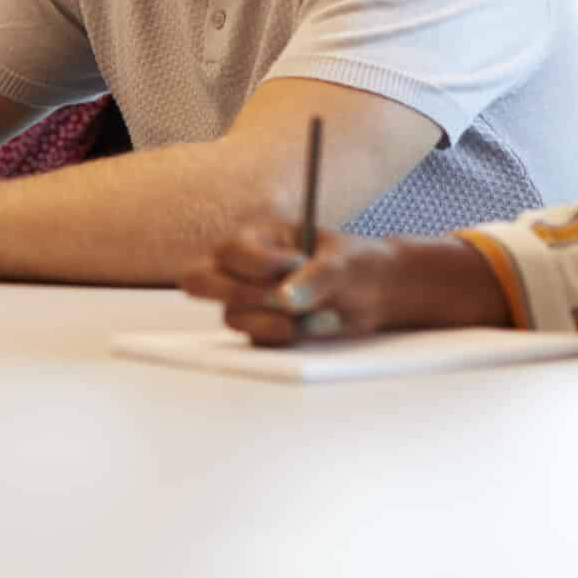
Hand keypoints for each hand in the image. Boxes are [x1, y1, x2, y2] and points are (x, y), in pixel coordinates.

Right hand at [180, 224, 406, 345]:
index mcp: (257, 239)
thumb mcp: (342, 263)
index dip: (259, 264)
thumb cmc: (355, 264)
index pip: (230, 252)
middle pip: (201, 282)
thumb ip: (316, 277)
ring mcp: (249, 302)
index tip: (297, 263)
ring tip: (311, 315)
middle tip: (280, 299)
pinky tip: (311, 326)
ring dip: (271, 320)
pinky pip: (254, 339)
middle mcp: (243, 270)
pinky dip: (283, 336)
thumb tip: (286, 300)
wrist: (375, 294)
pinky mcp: (262, 329)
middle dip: (241, 294)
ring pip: (231, 316)